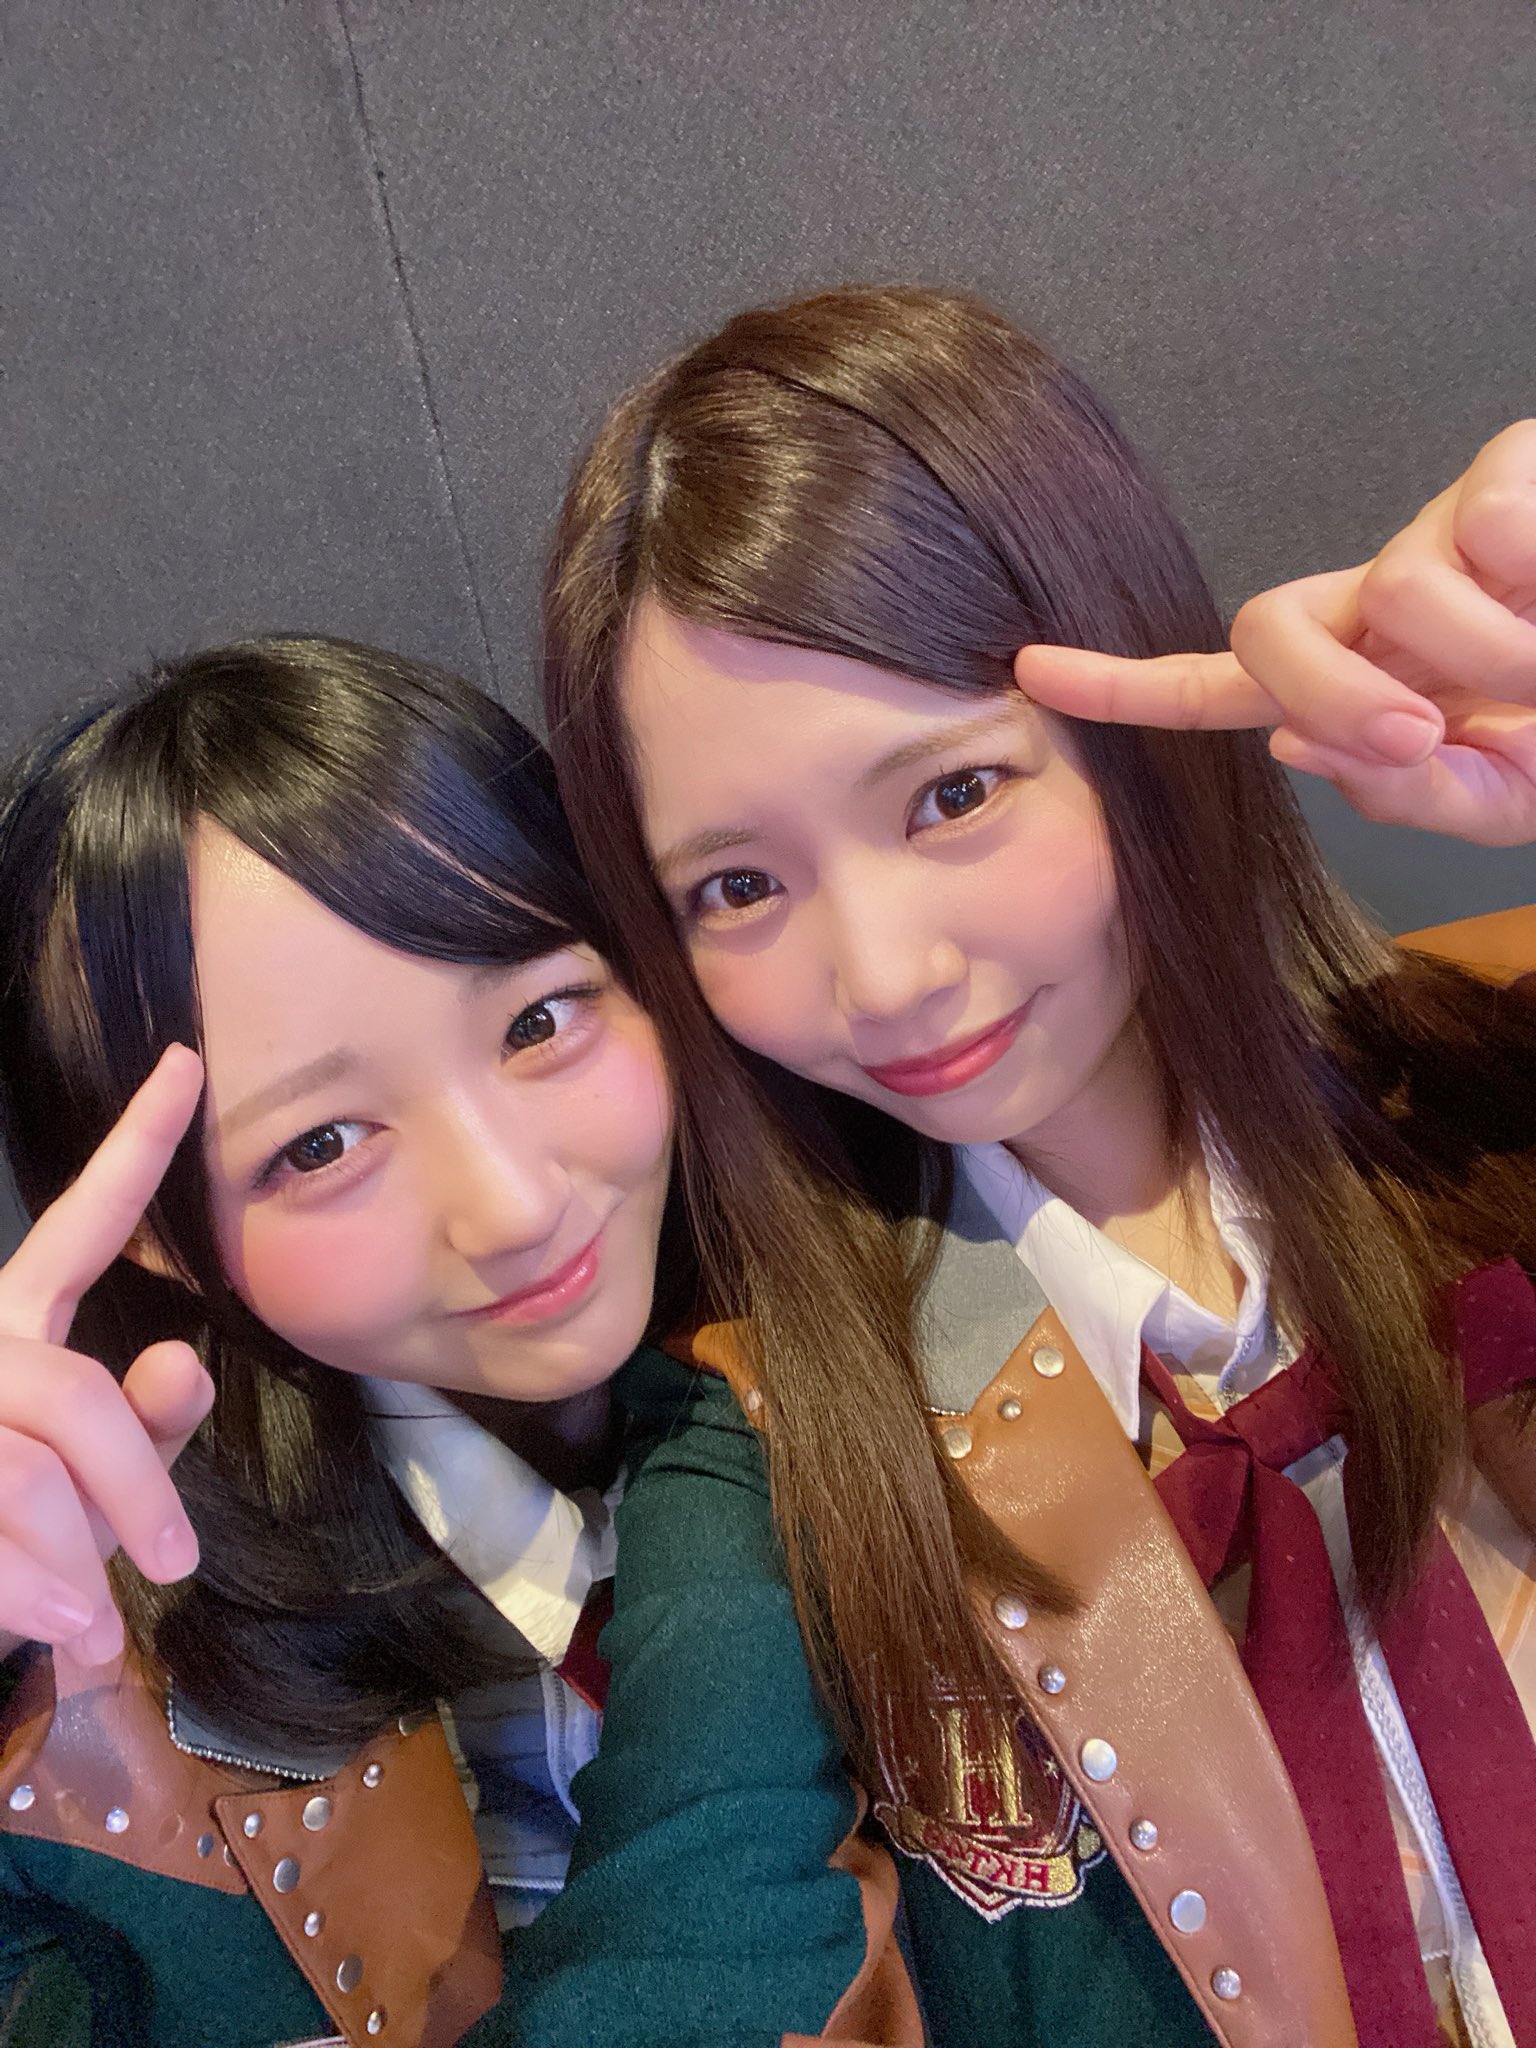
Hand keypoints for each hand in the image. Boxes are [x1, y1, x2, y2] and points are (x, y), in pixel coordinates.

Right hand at [0, 1045, 212, 1665]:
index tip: (189, 1063)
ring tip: (98, 1622)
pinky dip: (31, 1599)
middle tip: (177, 1566)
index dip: (137, 1146)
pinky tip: (60, 1629)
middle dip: (135, 1490)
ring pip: (27, 1479)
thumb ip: (148, 1425)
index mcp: (20, 1321)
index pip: (84, 1224)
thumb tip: (181, 1357)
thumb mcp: (102, 1481)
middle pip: (74, 1398)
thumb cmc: (27, 1535)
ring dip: (74, 1564)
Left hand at [1015, 420, 1535, 845]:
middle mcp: (1381, 602)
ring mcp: (1440, 536)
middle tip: (1427, 739)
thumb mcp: (1505, 797)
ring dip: (1494, 662)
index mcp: (1368, 678)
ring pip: (1397, 592)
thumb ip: (1407, 790)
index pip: (1224, 685)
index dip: (1125, 686)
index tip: (1022, 672)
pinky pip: (1487, 528)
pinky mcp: (1507, 475)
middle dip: (1330, 693)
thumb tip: (1290, 748)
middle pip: (1267, 631)